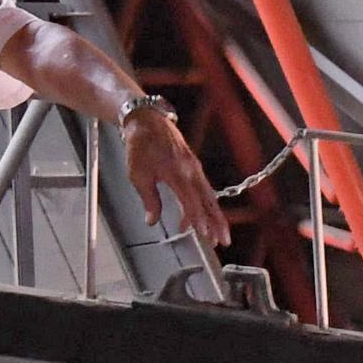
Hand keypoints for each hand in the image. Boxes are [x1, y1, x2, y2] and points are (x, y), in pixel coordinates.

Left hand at [123, 104, 229, 250]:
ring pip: (208, 196)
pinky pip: (202, 189)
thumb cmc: (140, 146)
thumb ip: (149, 199)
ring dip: (213, 217)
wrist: (148, 121)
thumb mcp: (138, 175)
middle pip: (208, 200)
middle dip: (217, 222)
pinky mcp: (194, 167)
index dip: (198, 218)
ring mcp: (195, 168)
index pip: (191, 200)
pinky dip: (203, 206)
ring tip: (216, 237)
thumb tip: (152, 221)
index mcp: (177, 172)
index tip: (204, 234)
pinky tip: (196, 219)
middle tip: (224, 241)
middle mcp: (191, 171)